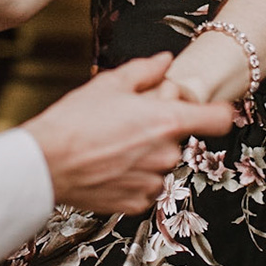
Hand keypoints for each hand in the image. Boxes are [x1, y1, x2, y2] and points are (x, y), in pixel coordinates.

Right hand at [21, 54, 236, 214]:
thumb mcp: (109, 83)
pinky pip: (145, 187)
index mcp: (167, 122)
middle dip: (160, 132)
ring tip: (112, 146)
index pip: (220, 119)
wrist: (45, 162)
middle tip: (130, 123)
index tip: (208, 109)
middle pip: (179, 140)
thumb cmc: (74, 121)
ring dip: (145, 156)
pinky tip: (108, 166)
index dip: (217, 111)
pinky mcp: (136, 203)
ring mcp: (152, 182)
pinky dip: (131, 178)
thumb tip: (165, 62)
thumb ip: (145, 71)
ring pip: (160, 165)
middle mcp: (166, 154)